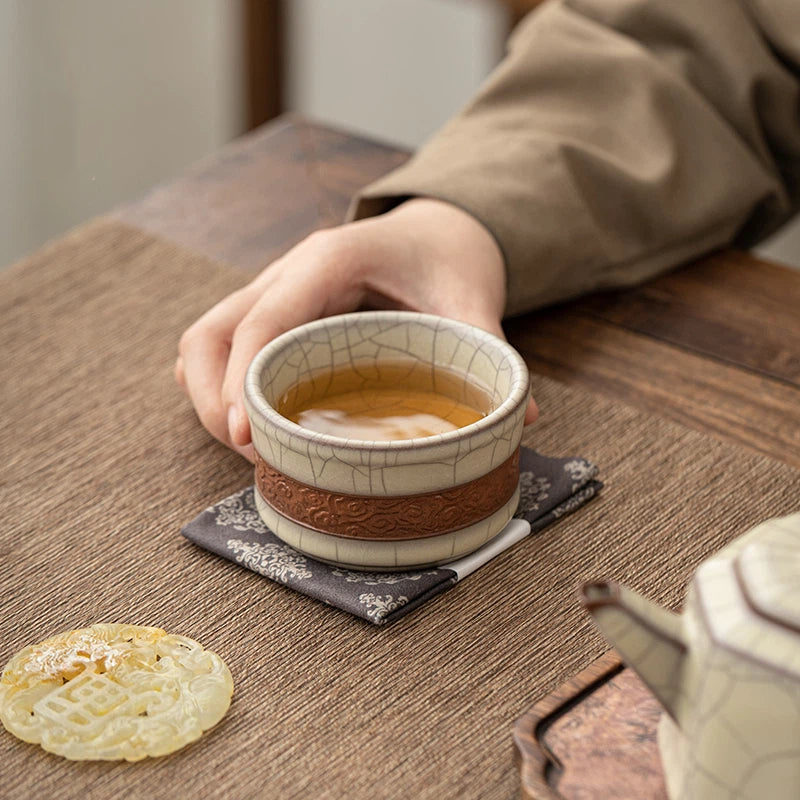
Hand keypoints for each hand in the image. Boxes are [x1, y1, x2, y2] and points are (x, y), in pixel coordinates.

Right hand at [176, 198, 538, 459]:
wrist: (435, 229)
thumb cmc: (447, 259)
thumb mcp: (470, 297)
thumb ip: (487, 349)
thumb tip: (518, 419)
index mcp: (328, 261)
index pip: (263, 319)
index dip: (242, 380)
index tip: (248, 436)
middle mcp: (287, 273)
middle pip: (210, 333)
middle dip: (214, 399)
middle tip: (249, 453)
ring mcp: (273, 292)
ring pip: (204, 341)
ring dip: (211, 397)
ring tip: (250, 448)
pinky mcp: (273, 313)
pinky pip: (223, 347)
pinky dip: (222, 387)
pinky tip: (255, 422)